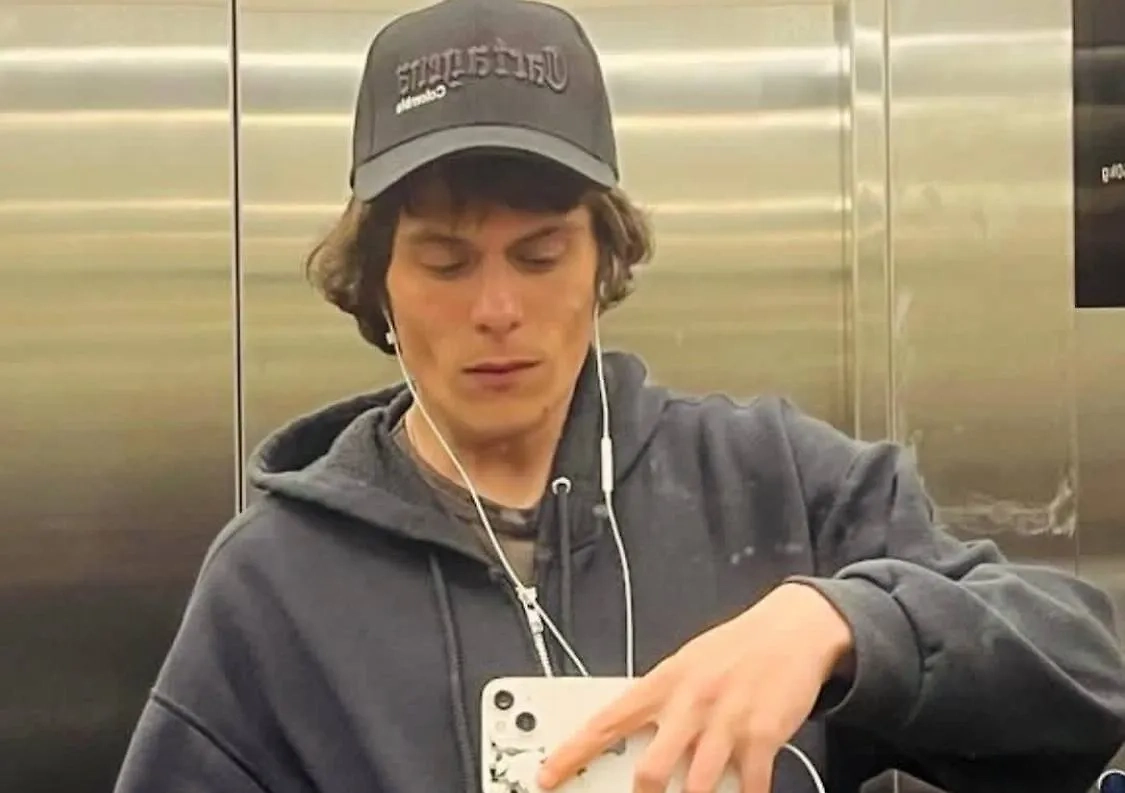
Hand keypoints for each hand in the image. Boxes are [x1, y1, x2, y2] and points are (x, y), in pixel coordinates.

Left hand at [537, 583, 853, 792]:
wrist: (790, 630)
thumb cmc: (733, 649)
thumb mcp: (684, 665)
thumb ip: (658, 702)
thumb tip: (627, 736)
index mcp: (662, 683)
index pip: (605, 722)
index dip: (571, 753)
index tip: (547, 775)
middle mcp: (689, 704)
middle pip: (650, 770)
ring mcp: (726, 723)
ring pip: (696, 786)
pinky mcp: (762, 737)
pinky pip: (749, 787)